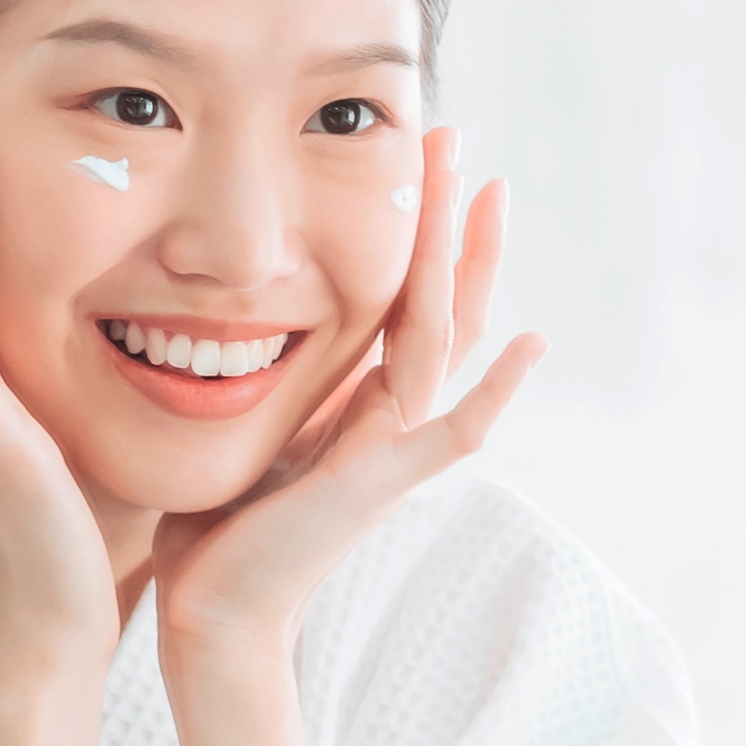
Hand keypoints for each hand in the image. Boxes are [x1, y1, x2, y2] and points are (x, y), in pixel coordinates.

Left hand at [150, 125, 542, 679]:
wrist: (215, 610)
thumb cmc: (212, 527)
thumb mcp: (238, 417)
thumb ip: (259, 370)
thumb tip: (216, 304)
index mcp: (356, 397)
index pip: (398, 294)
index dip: (413, 226)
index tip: (414, 155)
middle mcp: (388, 415)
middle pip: (437, 298)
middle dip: (448, 217)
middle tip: (456, 135)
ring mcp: (396, 448)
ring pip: (446, 337)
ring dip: (468, 262)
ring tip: (487, 191)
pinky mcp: (383, 485)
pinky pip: (456, 431)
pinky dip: (497, 390)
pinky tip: (533, 341)